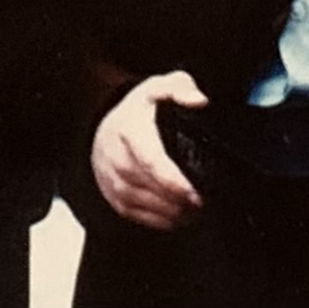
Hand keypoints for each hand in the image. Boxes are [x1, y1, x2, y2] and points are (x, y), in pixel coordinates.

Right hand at [91, 70, 206, 229]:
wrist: (104, 132)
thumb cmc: (137, 113)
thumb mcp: (156, 89)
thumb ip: (179, 87)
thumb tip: (198, 100)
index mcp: (129, 131)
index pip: (152, 162)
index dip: (175, 182)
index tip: (197, 193)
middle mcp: (117, 159)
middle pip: (153, 189)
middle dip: (181, 200)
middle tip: (205, 201)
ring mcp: (114, 182)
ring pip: (149, 207)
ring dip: (176, 213)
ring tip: (196, 210)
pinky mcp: (117, 200)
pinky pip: (142, 218)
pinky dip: (164, 221)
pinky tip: (180, 215)